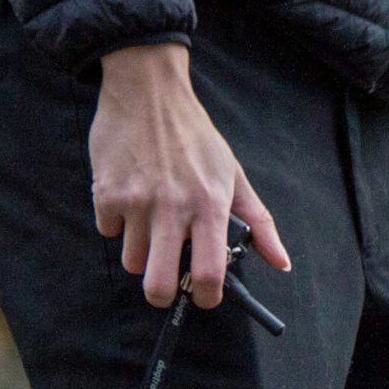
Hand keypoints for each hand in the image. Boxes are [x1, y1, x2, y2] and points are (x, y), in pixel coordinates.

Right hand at [90, 44, 289, 309]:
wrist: (148, 91)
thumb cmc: (196, 137)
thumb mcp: (234, 176)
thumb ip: (259, 224)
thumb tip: (281, 263)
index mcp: (209, 206)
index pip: (208, 273)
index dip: (205, 297)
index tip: (203, 296)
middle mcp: (172, 209)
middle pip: (159, 283)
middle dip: (163, 294)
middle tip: (167, 282)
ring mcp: (136, 202)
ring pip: (133, 262)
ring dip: (141, 254)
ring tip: (151, 228)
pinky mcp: (106, 193)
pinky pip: (108, 232)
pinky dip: (117, 225)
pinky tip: (130, 201)